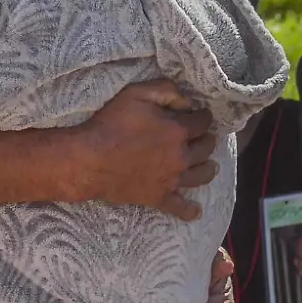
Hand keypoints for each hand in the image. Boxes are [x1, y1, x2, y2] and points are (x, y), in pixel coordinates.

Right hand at [68, 79, 216, 219]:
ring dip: (208, 169)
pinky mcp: (158, 197)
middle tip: (206, 138)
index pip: (203, 122)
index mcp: (178, 130)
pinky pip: (180, 207)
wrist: (89, 160)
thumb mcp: (137, 93)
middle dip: (208, 140)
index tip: (201, 115)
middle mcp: (181, 156)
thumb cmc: (111, 123)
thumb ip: (166, 90)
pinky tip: (196, 211)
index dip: (204, 116)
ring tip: (212, 166)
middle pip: (205, 148)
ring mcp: (171, 179)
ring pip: (200, 176)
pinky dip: (190, 210)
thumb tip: (187, 101)